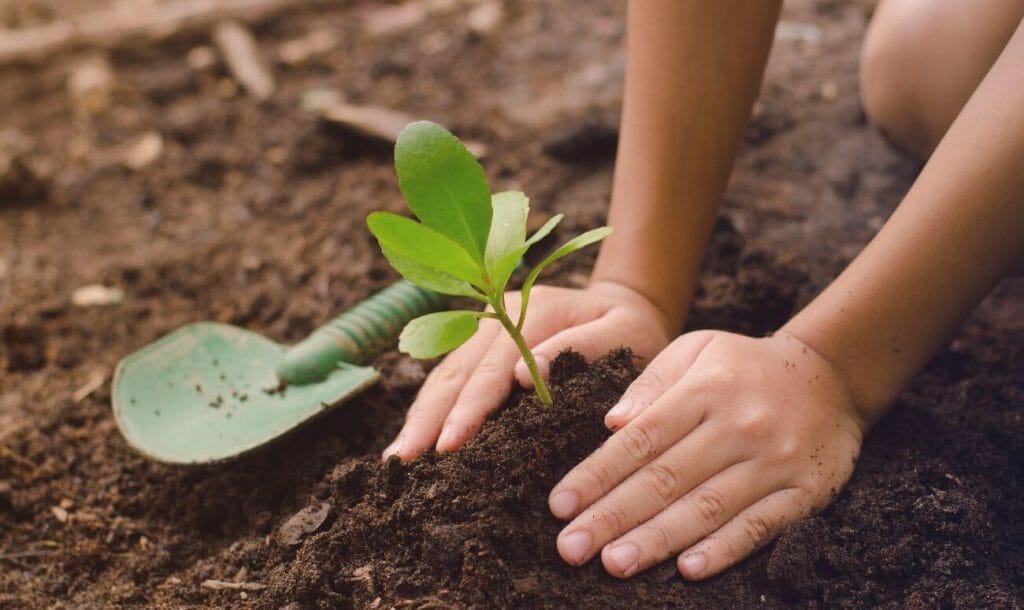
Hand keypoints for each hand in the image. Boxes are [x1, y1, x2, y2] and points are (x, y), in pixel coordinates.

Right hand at [382, 281, 674, 460]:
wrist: (627, 302)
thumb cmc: (633, 328)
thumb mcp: (624, 333)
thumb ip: (581, 347)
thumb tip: (524, 376)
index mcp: (534, 310)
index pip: (493, 367)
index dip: (469, 407)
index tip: (450, 444)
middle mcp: (499, 313)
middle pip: (456, 370)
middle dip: (429, 418)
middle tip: (405, 460)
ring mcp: (485, 325)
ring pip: (444, 372)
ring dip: (420, 415)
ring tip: (398, 457)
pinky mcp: (480, 342)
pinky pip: (448, 375)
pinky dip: (430, 407)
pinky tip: (414, 436)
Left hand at [548, 330, 867, 579]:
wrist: (831, 376)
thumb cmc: (744, 366)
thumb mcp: (696, 349)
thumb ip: (651, 382)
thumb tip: (611, 423)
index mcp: (705, 390)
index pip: (641, 439)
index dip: (597, 474)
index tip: (559, 504)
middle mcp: (738, 426)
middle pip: (666, 479)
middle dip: (613, 516)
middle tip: (571, 548)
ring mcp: (774, 461)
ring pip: (707, 508)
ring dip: (657, 540)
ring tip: (614, 563)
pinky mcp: (805, 491)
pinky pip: (760, 526)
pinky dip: (725, 550)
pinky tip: (689, 569)